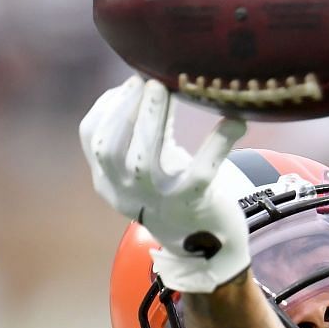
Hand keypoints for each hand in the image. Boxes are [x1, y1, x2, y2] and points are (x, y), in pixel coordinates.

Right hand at [80, 75, 250, 292]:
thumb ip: (137, 134)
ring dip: (153, 119)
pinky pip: (201, 172)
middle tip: (147, 80)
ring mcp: (158, 202)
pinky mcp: (193, 206)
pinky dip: (217, 144)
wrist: (206, 247)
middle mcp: (125, 194)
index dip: (107, 107)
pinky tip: (235, 121)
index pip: (93, 140)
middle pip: (111, 149)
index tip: (129, 83)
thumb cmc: (174, 191)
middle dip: (126, 109)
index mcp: (109, 182)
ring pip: (143, 161)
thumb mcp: (145, 167)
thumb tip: (141, 81)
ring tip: (166, 88)